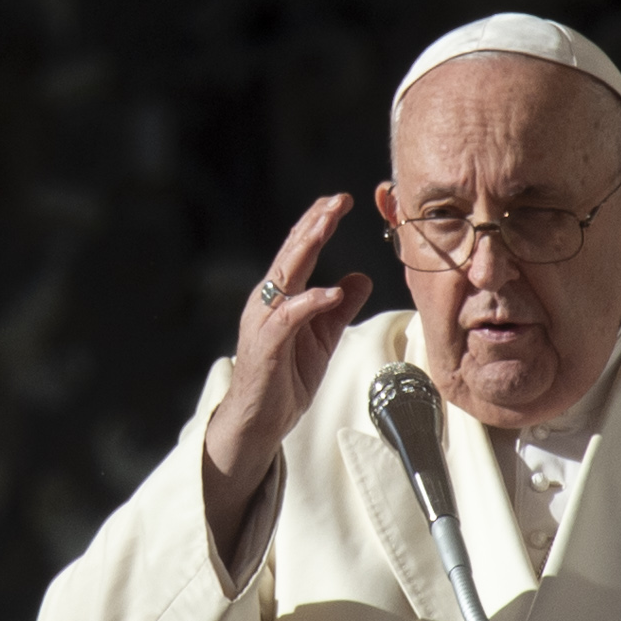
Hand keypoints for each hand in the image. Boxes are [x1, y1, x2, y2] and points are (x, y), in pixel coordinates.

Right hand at [202, 195, 374, 546]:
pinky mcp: (266, 345)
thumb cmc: (286, 379)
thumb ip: (339, 309)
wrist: (260, 421)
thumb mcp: (323, 338)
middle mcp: (268, 301)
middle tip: (338, 199)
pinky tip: (331, 292)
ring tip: (328, 224)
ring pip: (285, 275)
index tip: (341, 200)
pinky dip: (309, 302)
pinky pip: (288, 317)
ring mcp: (264, 321)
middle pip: (291, 253)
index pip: (300, 252)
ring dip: (307, 247)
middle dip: (314, 223)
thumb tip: (360, 277)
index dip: (318, 223)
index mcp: (281, 297)